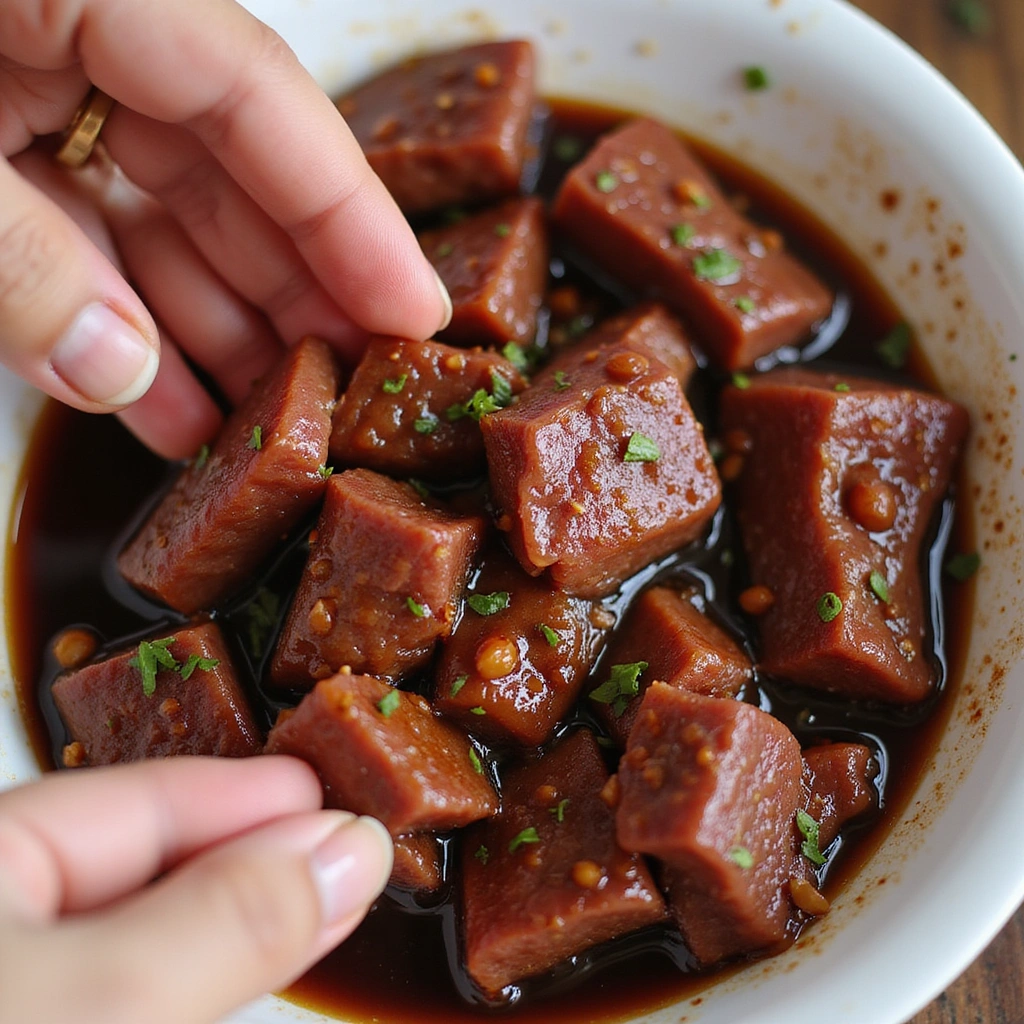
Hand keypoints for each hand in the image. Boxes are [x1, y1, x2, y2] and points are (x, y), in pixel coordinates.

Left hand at [0, 0, 450, 457]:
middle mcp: (85, 28)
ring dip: (210, 331)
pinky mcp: (0, 131)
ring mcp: (35, 81)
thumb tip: (119, 373)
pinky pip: (85, 227)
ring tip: (259, 426)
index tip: (416, 314)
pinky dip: (117, 314)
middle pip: (233, 168)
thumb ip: (18, 263)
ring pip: (164, 214)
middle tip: (350, 390)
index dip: (352, 217)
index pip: (261, 98)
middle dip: (296, 294)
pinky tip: (159, 403)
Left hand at [0, 756, 392, 1023]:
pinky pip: (135, 992)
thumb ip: (224, 919)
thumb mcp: (92, 1002)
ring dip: (239, 927)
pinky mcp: (52, 1014)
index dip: (259, 799)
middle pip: (153, 862)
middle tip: (358, 861)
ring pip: (146, 936)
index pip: (145, 798)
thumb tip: (353, 847)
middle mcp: (4, 910)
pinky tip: (252, 970)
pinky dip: (200, 980)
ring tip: (327, 908)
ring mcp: (28, 980)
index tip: (349, 810)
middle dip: (259, 862)